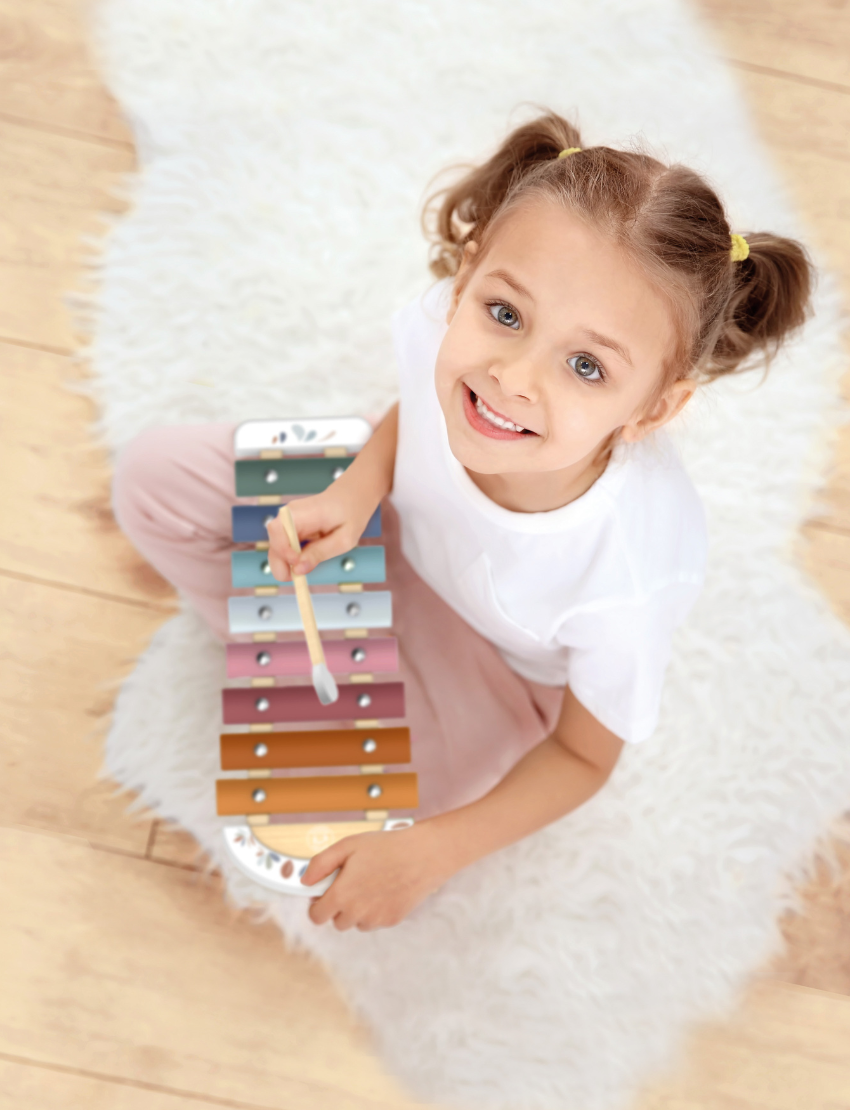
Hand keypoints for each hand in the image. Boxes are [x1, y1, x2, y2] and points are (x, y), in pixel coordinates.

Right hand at [265, 481, 374, 580]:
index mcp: (303, 512)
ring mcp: (289, 519)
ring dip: (285, 562)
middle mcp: (290, 514)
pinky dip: (291, 557)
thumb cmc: (351, 513)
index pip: (277, 530)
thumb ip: (320, 553)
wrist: (353, 496)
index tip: (296, 565)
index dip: (282, 550)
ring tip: (301, 573)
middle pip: (274, 541)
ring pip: (277, 545)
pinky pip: (285, 544)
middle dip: (280, 563)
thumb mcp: (344, 539)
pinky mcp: (291, 526)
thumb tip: (297, 570)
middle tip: (294, 579)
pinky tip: (303, 562)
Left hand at [302, 823, 451, 930]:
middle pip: (336, 921)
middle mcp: (357, 912)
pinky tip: (384, 888)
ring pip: (356, 922)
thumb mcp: (348, 845)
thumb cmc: (386, 846)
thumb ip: (320, 864)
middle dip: (338, 905)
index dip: (316, 904)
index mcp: (342, 895)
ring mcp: (375, 919)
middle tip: (350, 882)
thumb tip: (305, 880)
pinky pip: (375, 921)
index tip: (323, 892)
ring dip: (357, 909)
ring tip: (369, 883)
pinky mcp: (392, 920)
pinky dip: (375, 909)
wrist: (423, 854)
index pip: (316, 916)